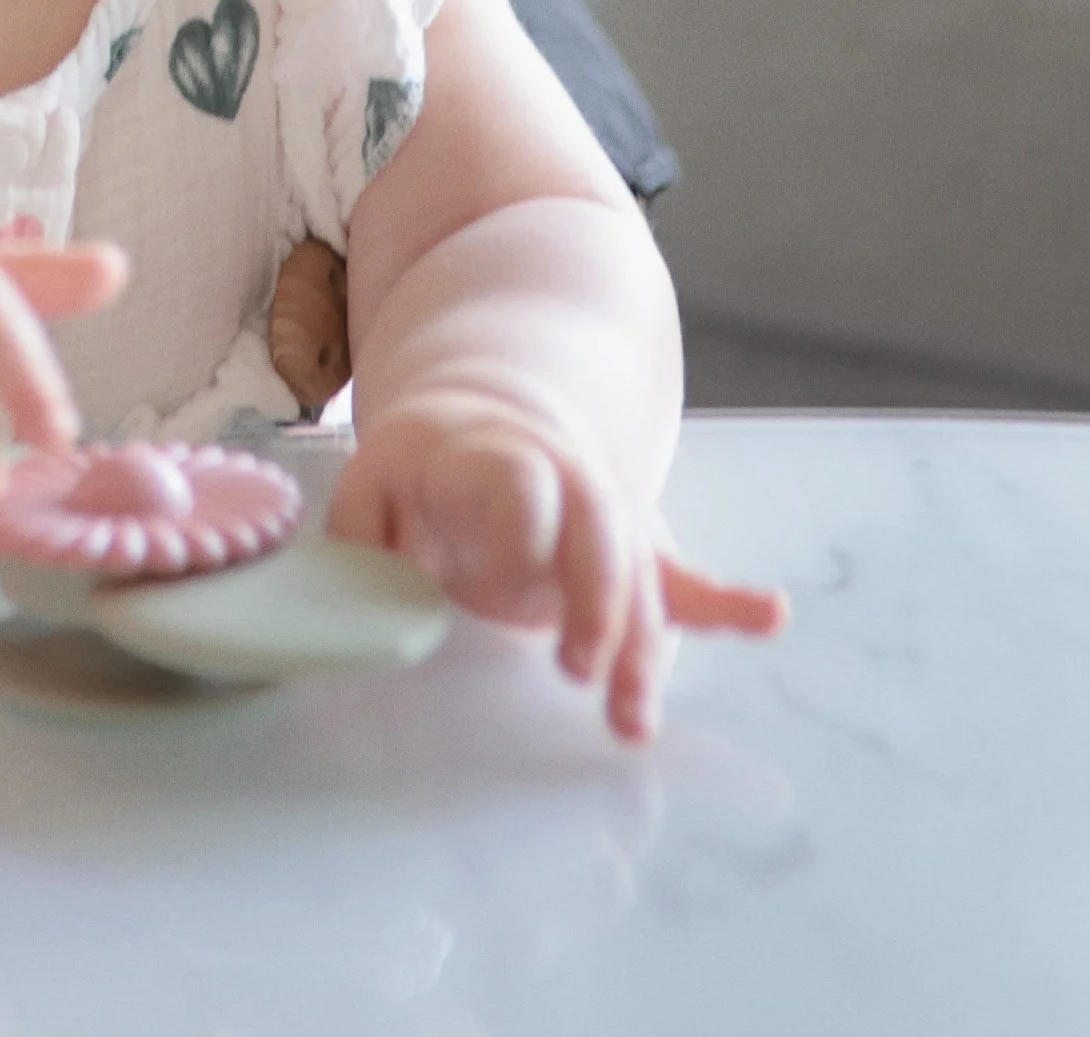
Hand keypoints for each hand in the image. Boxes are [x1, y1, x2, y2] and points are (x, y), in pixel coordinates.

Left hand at [330, 391, 783, 740]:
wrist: (485, 408)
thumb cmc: (417, 467)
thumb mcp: (368, 483)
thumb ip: (361, 542)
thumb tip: (356, 614)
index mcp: (491, 456)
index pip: (520, 490)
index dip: (518, 540)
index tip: (498, 595)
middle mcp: (564, 481)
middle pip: (598, 536)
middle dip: (596, 603)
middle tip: (578, 673)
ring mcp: (605, 516)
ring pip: (640, 577)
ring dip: (642, 647)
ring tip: (633, 717)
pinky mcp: (631, 550)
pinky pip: (681, 577)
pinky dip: (725, 602)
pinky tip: (769, 615)